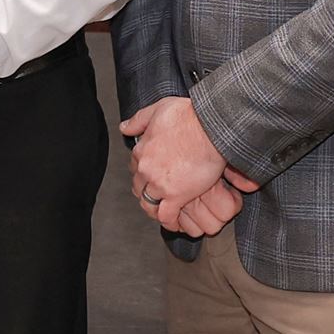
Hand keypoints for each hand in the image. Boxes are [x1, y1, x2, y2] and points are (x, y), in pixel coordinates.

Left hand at [122, 95, 257, 229]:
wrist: (209, 126)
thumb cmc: (188, 115)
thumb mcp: (157, 110)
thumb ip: (138, 120)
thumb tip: (124, 128)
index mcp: (142, 150)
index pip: (135, 168)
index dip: (142, 173)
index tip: (149, 177)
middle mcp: (146, 168)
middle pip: (139, 188)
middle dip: (146, 193)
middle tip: (156, 197)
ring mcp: (159, 184)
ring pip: (149, 204)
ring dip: (154, 210)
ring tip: (163, 213)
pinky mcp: (177, 195)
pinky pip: (166, 216)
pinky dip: (169, 222)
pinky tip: (174, 224)